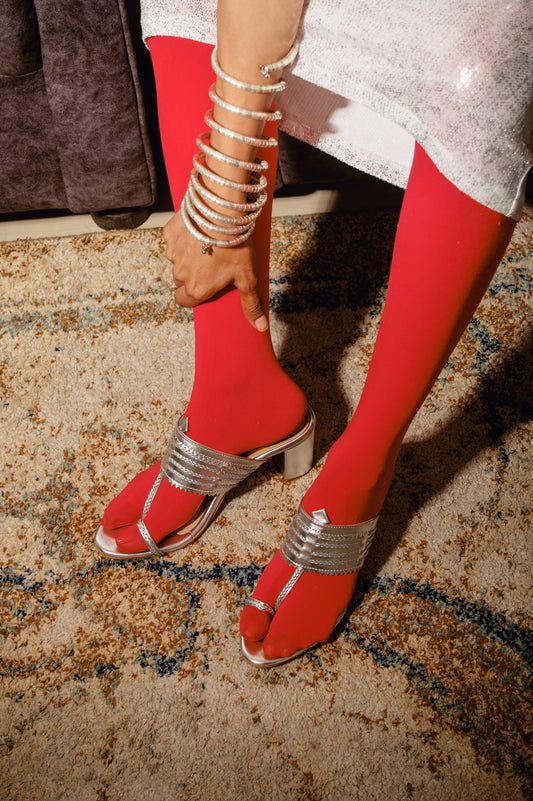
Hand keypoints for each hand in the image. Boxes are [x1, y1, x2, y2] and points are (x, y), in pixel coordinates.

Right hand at [163, 212, 267, 330]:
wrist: (220, 212)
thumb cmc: (234, 246)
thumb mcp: (247, 277)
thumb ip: (251, 303)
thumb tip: (259, 326)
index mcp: (196, 289)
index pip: (184, 302)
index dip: (194, 297)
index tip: (205, 288)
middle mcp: (180, 274)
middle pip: (181, 282)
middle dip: (192, 276)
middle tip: (211, 265)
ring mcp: (173, 254)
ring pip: (177, 261)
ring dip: (188, 256)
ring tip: (208, 246)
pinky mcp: (170, 234)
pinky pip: (174, 240)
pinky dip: (185, 238)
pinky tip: (199, 231)